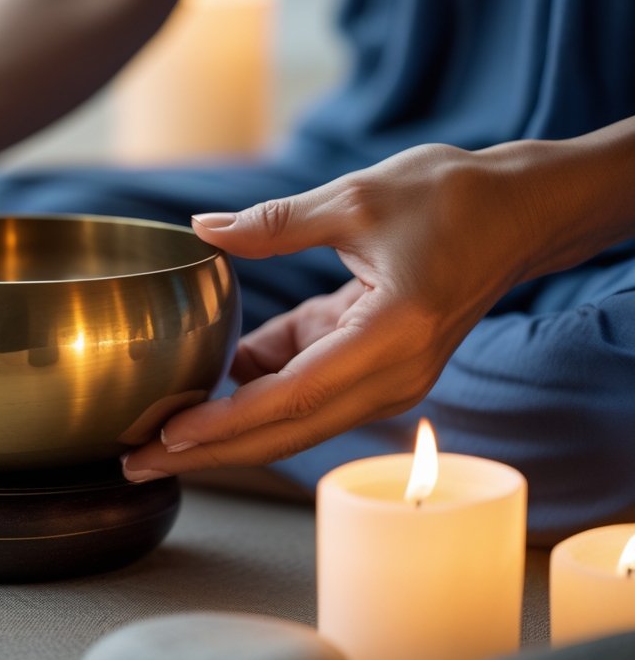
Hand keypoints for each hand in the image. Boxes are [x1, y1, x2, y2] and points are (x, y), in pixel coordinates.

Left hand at [121, 142, 550, 479]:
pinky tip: (222, 367)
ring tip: (156, 428)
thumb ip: (274, 224)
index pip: (293, 397)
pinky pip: (309, 386)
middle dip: (210, 450)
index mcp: (390, 335)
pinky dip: (263, 379)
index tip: (168, 439)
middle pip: (287, 431)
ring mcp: (390, 379)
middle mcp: (393, 374)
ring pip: (293, 419)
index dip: (226, 423)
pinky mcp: (380, 368)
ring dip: (228, 422)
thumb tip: (203, 229)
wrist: (522, 212)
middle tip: (137, 462)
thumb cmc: (452, 198)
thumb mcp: (355, 199)